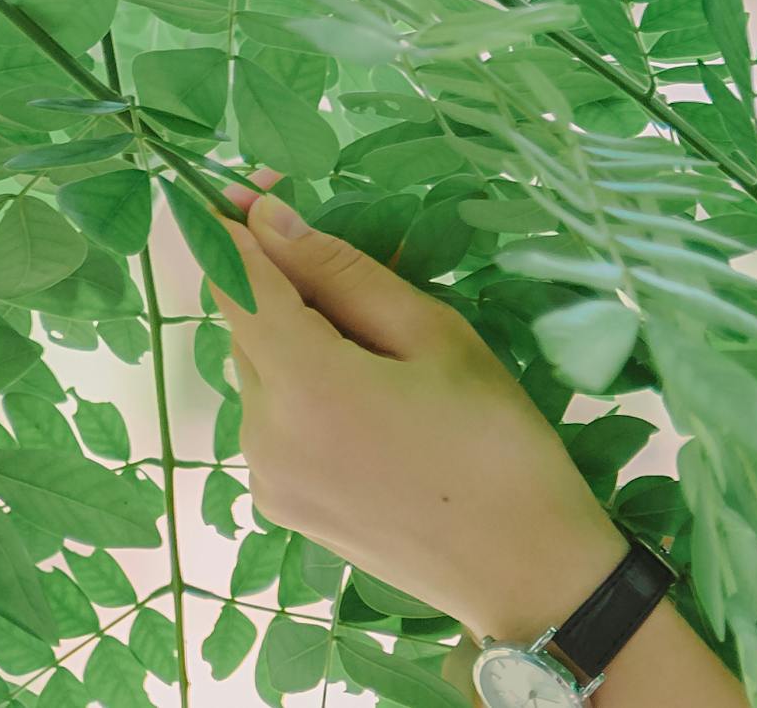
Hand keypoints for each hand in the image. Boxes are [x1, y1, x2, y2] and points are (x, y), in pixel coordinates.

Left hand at [203, 169, 632, 644]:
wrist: (522, 571)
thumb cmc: (496, 440)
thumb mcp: (435, 335)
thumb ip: (342, 273)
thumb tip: (267, 219)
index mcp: (305, 385)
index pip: (235, 281)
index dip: (234, 225)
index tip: (253, 184)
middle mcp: (263, 434)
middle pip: (247, 326)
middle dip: (286, 285)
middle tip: (365, 275)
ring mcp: (265, 478)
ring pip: (260, 372)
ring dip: (300, 341)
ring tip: (389, 359)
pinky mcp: (279, 505)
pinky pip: (273, 420)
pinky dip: (305, 390)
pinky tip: (374, 406)